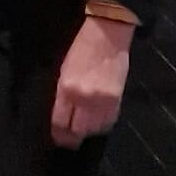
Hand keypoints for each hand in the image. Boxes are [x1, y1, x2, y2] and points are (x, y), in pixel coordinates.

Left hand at [50, 15, 131, 148]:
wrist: (108, 34)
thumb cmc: (82, 47)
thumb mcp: (64, 68)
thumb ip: (63, 92)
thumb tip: (63, 111)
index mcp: (66, 88)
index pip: (60, 121)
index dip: (58, 133)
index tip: (58, 138)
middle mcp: (83, 99)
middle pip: (77, 130)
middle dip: (72, 138)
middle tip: (69, 141)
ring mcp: (102, 102)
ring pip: (94, 130)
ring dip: (87, 132)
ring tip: (83, 131)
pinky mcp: (117, 101)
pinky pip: (108, 123)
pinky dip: (102, 126)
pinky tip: (97, 123)